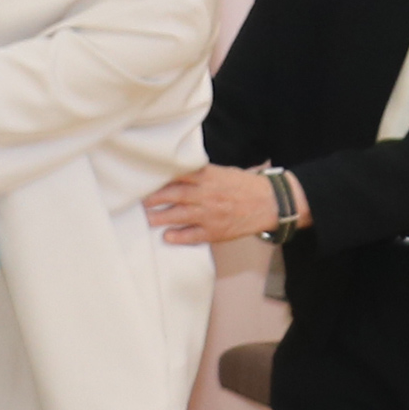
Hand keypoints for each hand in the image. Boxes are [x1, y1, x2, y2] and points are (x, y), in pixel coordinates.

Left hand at [146, 165, 277, 245]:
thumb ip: (202, 174)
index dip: (160, 179)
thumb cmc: (245, 186)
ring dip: (160, 217)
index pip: (178, 176)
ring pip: (179, 215)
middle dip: (154, 198)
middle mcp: (207, 195)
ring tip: (145, 219)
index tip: (144, 180)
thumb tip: (178, 174)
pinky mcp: (216, 231)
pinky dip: (179, 236)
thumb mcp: (224, 173)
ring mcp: (210, 214)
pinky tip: (167, 236)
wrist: (270, 203)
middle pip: (174, 195)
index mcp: (208, 177)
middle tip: (138, 201)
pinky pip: (194, 235)